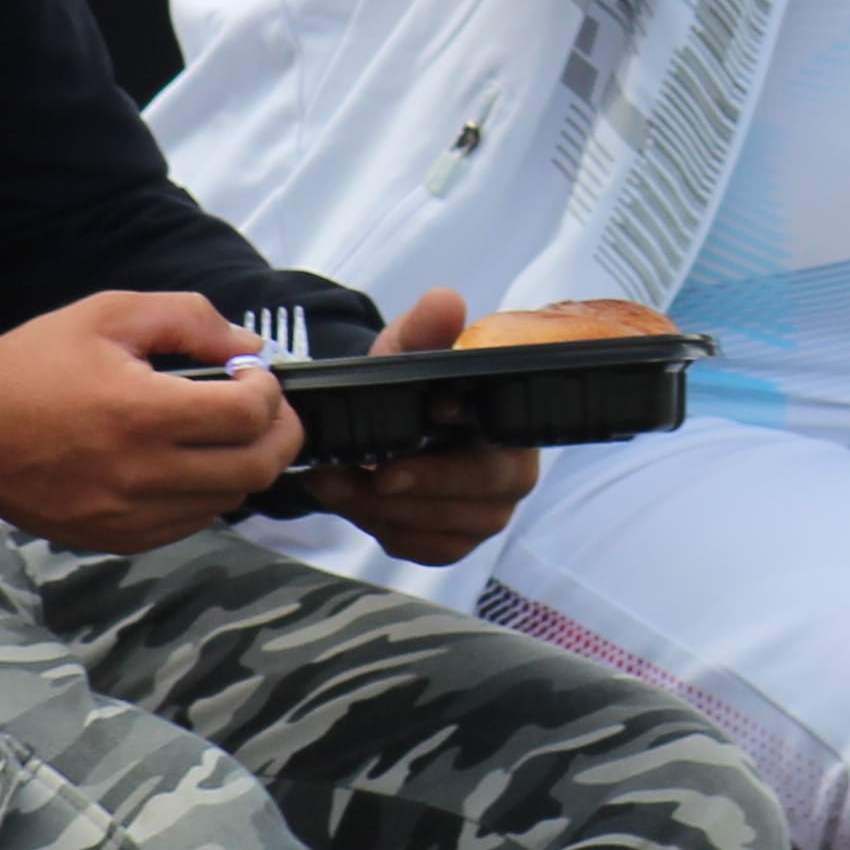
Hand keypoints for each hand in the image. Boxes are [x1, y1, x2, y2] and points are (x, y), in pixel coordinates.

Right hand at [0, 290, 303, 552]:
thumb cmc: (33, 366)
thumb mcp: (108, 314)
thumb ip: (188, 320)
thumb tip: (248, 347)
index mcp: (143, 414)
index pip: (250, 415)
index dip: (268, 389)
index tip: (250, 372)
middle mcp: (143, 474)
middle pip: (257, 467)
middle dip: (278, 431)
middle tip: (262, 406)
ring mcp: (131, 515)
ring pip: (230, 500)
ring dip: (243, 463)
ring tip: (221, 432)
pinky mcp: (118, 539)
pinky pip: (191, 523)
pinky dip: (206, 493)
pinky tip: (187, 462)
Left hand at [299, 286, 541, 566]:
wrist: (380, 419)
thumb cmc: (407, 382)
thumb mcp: (409, 348)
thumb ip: (426, 329)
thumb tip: (446, 301)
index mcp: (512, 427)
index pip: (504, 450)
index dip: (460, 451)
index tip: (420, 431)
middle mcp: (512, 475)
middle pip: (480, 497)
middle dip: (420, 485)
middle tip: (372, 471)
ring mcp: (485, 514)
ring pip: (445, 528)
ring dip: (386, 508)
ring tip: (336, 479)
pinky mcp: (453, 542)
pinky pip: (423, 547)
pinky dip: (383, 528)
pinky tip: (351, 500)